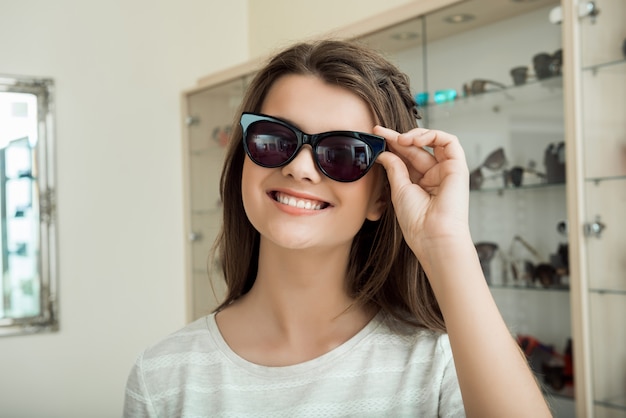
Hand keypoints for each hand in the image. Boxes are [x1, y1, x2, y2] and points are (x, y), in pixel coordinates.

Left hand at [374, 126, 470, 257]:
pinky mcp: (458, 167)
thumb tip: (385, 152)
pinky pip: (450, 142)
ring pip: (433, 141)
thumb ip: (394, 167)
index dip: (391, 145)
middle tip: (380, 132)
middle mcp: (433, 175)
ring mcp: (446, 170)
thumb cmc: (417, 220)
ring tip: (400, 139)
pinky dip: (433, 135)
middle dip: (398, 137)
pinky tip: (415, 139)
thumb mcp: (399, 189)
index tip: (376, 136)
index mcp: (419, 183)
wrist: (433, 235)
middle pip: (416, 148)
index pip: (405, 157)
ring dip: (415, 135)